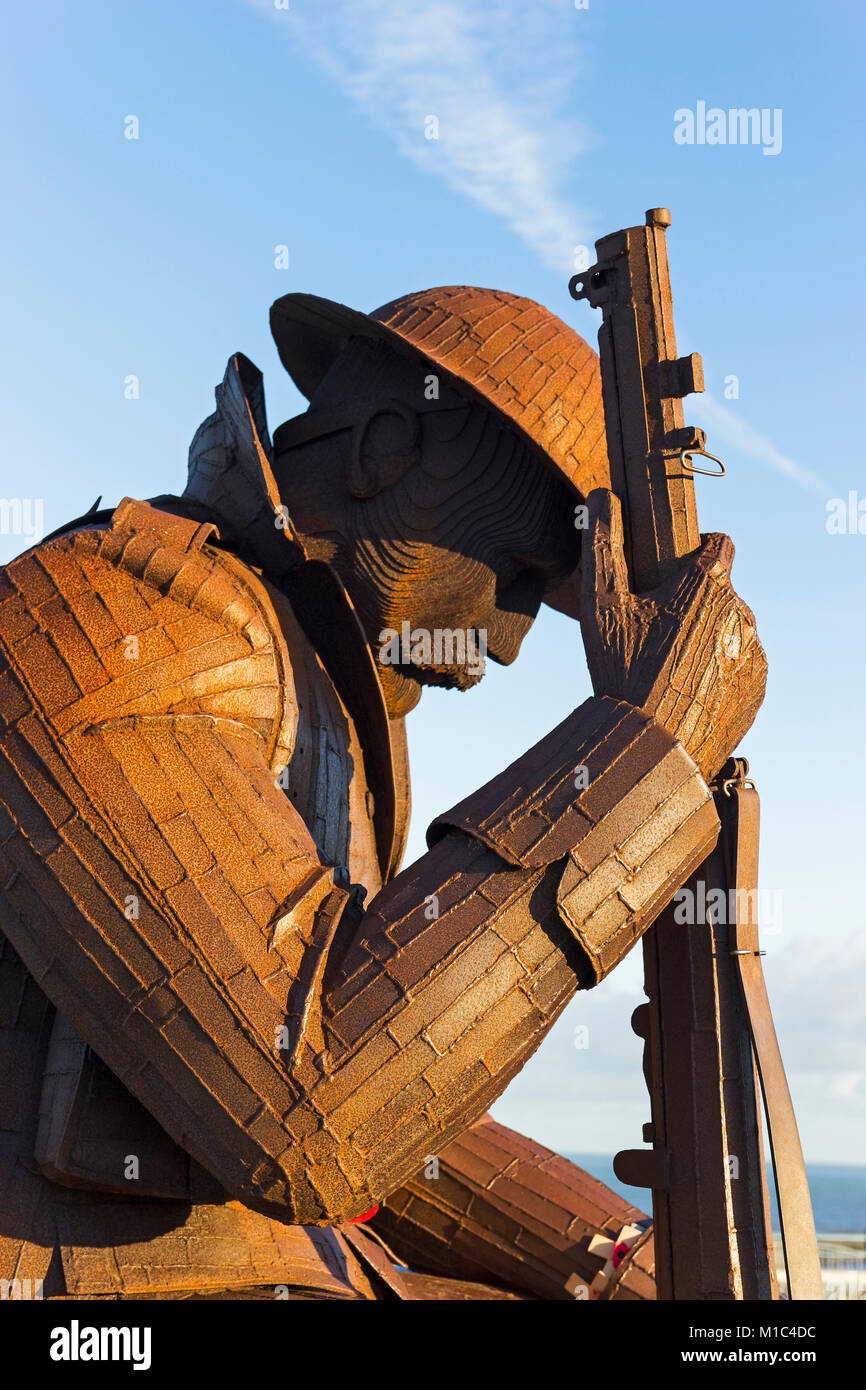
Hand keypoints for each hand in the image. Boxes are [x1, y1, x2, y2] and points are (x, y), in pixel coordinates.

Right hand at [579, 489, 766, 782]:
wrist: (652, 750)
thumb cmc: (622, 674)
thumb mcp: (601, 606)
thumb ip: (603, 545)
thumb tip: (602, 495)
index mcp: (707, 584)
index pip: (717, 544)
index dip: (692, 553)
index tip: (669, 575)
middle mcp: (740, 611)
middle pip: (718, 592)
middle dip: (692, 604)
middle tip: (654, 634)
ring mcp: (753, 651)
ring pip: (729, 630)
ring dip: (705, 639)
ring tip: (666, 671)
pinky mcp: (756, 687)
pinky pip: (738, 667)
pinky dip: (716, 673)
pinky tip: (683, 693)